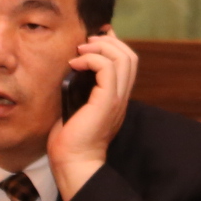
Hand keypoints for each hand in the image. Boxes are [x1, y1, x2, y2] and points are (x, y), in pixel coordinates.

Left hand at [48, 29, 137, 200]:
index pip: (127, 63)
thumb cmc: (70, 140)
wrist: (73, 162)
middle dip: (108, 41)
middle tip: (86, 42)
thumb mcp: (76, 108)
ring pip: (123, 57)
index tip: (94, 37)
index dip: (114, 45)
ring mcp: (116, 99)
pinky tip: (75, 63)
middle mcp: (121, 97)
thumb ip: (80, 91)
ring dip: (100, 46)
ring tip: (81, 49)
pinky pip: (107, 68)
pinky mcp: (107, 101)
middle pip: (130, 56)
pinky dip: (91, 59)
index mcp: (116, 98)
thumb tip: (71, 71)